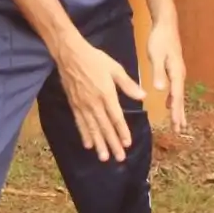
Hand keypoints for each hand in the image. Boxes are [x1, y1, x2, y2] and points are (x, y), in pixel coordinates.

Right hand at [53, 32, 145, 162]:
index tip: (127, 144)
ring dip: (99, 144)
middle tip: (118, 158)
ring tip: (104, 157)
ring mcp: (83, 105)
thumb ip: (128, 84)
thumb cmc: (95, 59)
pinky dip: (84, 135)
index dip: (122, 132)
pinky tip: (88, 145)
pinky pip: (80, 123)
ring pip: (92, 128)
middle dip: (112, 144)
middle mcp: (94, 103)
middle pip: (105, 127)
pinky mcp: (74, 105)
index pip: (116, 117)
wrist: (70, 54)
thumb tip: (143, 96)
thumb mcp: (115, 68)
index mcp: (106, 94)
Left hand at [146, 13, 187, 133]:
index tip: (177, 124)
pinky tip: (169, 104)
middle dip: (180, 114)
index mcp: (176, 72)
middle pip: (180, 98)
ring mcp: (178, 72)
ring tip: (178, 123)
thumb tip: (160, 89)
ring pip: (179, 94)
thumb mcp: (156, 55)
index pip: (176, 96)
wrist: (165, 24)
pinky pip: (175, 89)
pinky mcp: (174, 69)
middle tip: (180, 130)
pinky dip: (174, 99)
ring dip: (178, 108)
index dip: (176, 111)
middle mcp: (180, 74)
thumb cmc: (159, 39)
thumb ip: (158, 72)